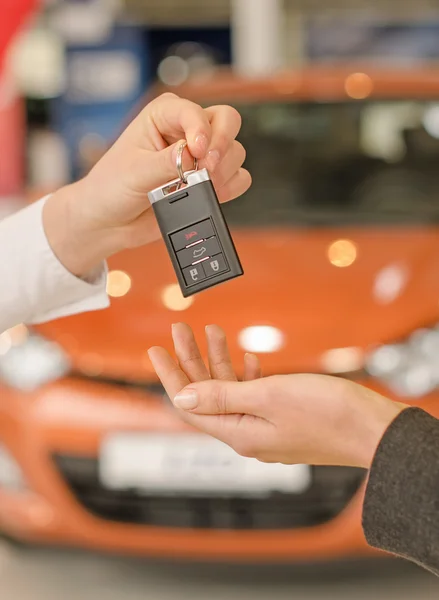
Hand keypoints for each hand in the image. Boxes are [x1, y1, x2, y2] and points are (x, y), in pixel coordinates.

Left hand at [43, 93, 249, 276]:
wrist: (110, 222)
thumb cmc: (111, 187)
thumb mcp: (134, 172)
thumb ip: (167, 163)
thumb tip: (194, 158)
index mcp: (164, 114)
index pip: (197, 112)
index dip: (202, 131)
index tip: (196, 154)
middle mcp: (186, 130)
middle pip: (228, 122)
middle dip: (221, 147)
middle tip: (206, 168)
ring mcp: (200, 156)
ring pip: (235, 153)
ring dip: (222, 172)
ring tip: (195, 188)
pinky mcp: (209, 182)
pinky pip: (238, 179)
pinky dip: (230, 188)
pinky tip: (208, 195)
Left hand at [148, 323, 407, 468]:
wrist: (372, 428)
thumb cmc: (326, 413)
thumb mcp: (268, 397)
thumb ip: (222, 395)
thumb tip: (183, 395)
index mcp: (239, 433)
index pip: (190, 405)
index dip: (171, 376)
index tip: (155, 349)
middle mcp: (248, 434)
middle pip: (208, 394)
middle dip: (192, 360)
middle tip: (180, 328)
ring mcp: (266, 427)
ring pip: (230, 391)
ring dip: (219, 360)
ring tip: (211, 330)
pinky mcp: (283, 419)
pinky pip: (253, 395)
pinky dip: (245, 374)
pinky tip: (247, 357)